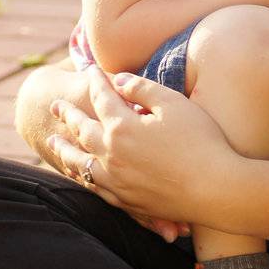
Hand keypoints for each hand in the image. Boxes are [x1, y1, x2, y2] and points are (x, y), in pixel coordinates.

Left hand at [48, 66, 233, 226]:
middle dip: (68, 114)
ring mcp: (117, 181)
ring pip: (80, 163)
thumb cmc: (201, 141)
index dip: (96, 80)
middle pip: (82, 130)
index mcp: (122, 128)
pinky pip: (96, 188)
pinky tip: (81, 175)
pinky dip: (83, 177)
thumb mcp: (174, 104)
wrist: (215, 190)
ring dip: (64, 150)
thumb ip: (143, 89)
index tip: (90, 68)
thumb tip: (120, 80)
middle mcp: (112, 155)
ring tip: (52, 142)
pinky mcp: (127, 201)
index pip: (101, 98)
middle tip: (55, 105)